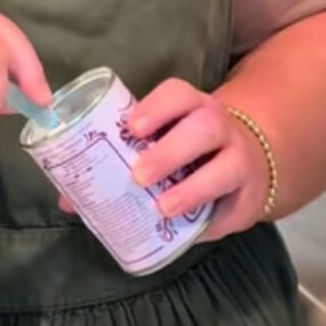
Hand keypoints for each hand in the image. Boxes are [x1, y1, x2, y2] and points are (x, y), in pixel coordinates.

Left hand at [123, 79, 272, 240]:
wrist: (247, 167)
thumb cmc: (190, 155)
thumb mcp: (165, 145)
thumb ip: (127, 160)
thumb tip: (73, 196)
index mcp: (193, 107)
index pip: (178, 95)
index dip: (156, 108)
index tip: (132, 128)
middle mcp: (221, 127)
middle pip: (205, 126)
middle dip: (170, 151)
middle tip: (139, 175)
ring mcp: (242, 160)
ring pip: (228, 165)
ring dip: (193, 188)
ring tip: (163, 207)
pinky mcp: (252, 197)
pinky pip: (236, 207)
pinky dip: (213, 221)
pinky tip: (190, 230)